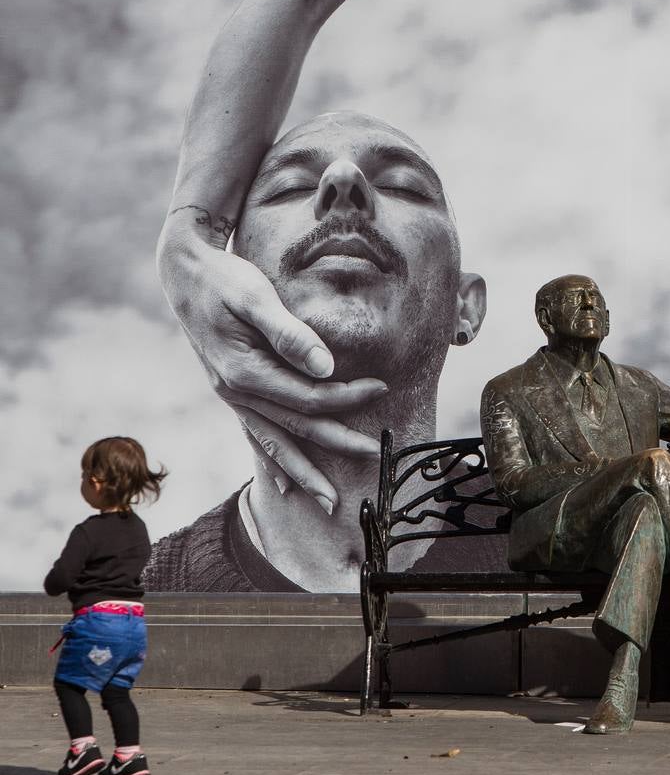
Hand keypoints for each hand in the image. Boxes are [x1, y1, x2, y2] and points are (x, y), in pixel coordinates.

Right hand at [160, 237, 387, 511]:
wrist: (183, 272)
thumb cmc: (223, 279)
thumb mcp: (255, 297)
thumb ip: (289, 334)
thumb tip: (326, 367)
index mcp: (244, 372)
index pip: (308, 396)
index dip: (347, 396)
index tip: (381, 387)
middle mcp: (236, 392)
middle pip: (296, 427)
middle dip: (336, 444)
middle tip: (376, 457)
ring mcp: (232, 396)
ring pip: (274, 442)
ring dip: (304, 472)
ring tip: (330, 502)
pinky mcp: (233, 391)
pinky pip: (256, 435)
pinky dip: (273, 460)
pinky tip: (285, 486)